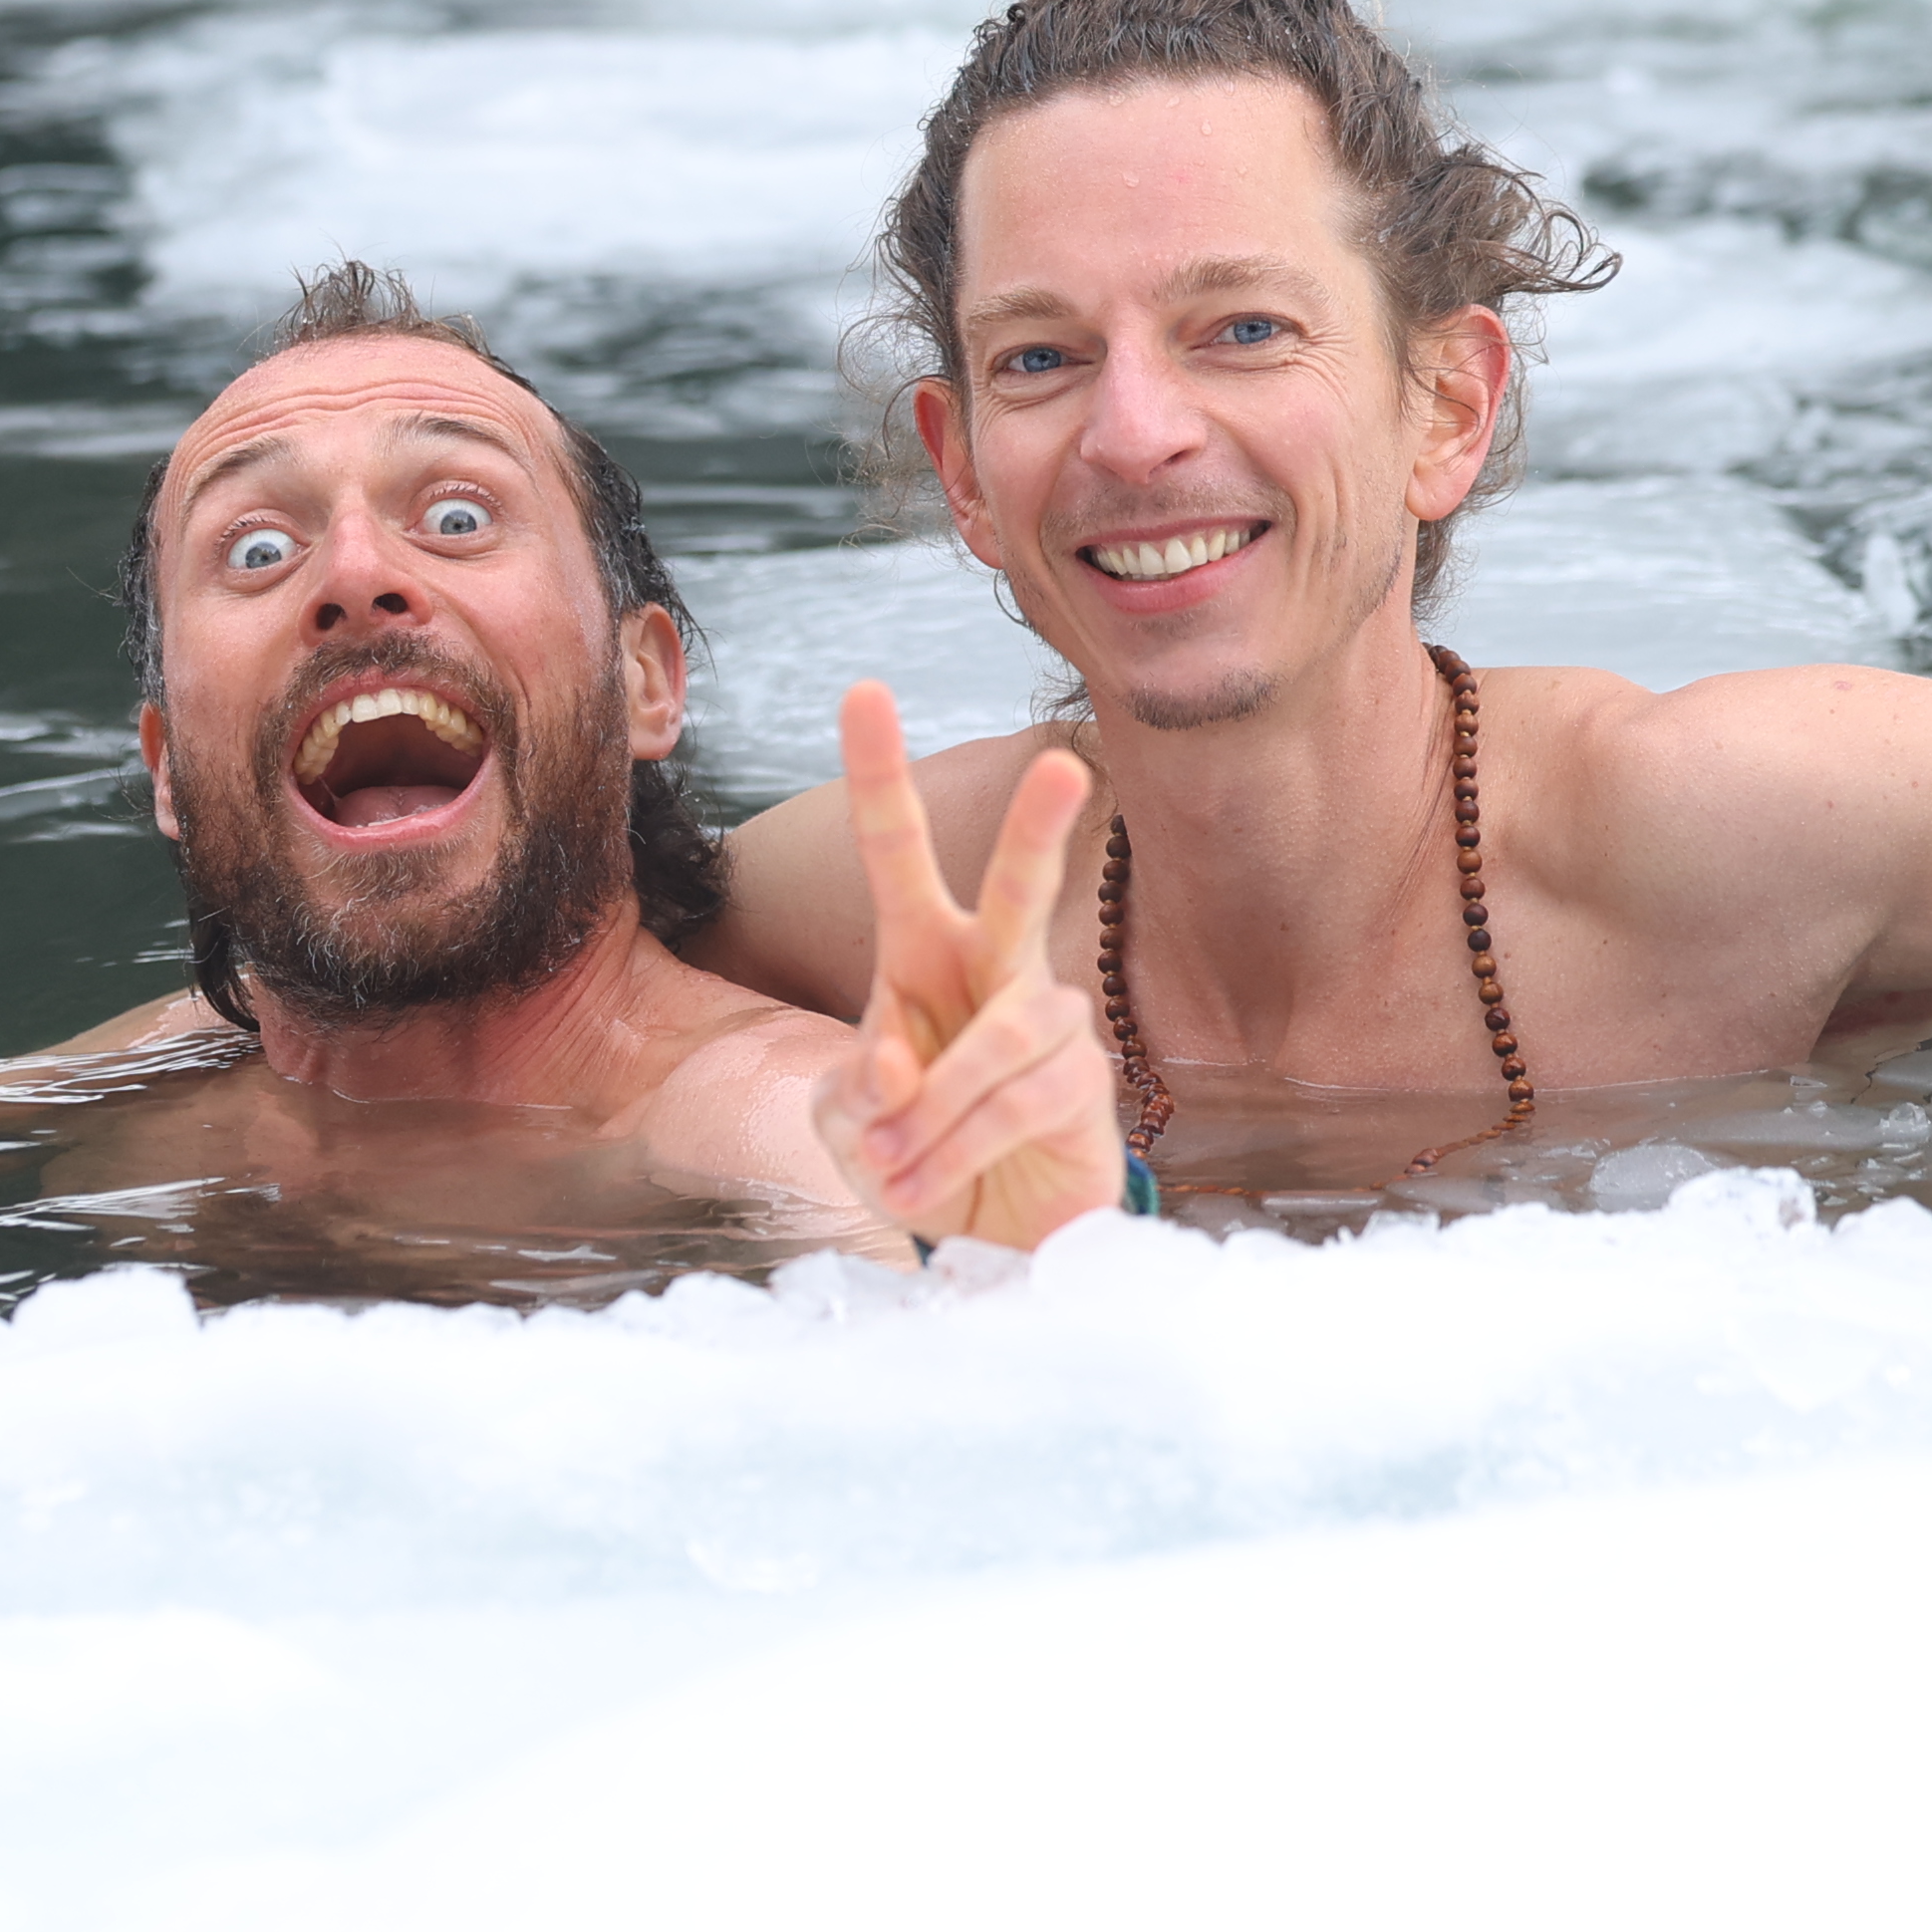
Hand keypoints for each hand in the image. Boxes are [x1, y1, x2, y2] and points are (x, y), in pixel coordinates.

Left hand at [815, 682, 1124, 1247]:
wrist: (976, 1240)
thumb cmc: (910, 1156)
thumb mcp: (846, 1125)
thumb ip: (853, 1090)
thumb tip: (894, 1061)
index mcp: (917, 954)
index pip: (897, 852)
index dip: (879, 775)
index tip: (864, 690)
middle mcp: (993, 969)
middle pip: (1017, 888)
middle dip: (1039, 831)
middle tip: (1063, 767)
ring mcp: (1048, 1023)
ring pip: (1001, 1040)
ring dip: (931, 1114)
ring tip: (890, 1169)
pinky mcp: (1084, 1087)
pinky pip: (1021, 1102)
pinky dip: (959, 1149)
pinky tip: (928, 1186)